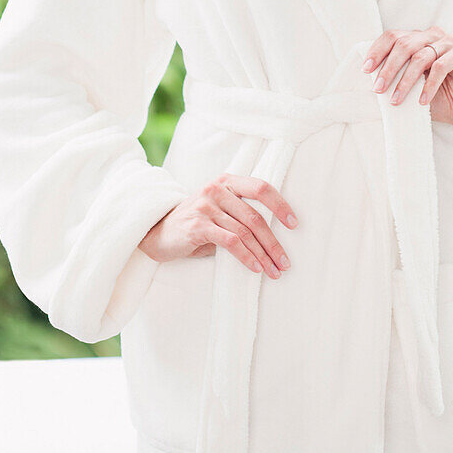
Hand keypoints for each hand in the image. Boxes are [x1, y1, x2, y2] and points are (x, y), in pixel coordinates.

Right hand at [138, 173, 297, 278]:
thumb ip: (240, 215)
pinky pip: (230, 242)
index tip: (294, 224)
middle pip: (255, 216)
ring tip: (274, 271)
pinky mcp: (198, 225)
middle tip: (285, 263)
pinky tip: (255, 268)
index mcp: (226, 182)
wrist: (158, 233)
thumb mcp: (219, 212)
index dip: (280, 205)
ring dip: (263, 255)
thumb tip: (274, 237)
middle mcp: (217, 189)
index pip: (260, 187)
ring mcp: (206, 206)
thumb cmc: (196, 225)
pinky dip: (246, 257)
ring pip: (245, 232)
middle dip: (273, 242)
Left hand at [362, 26, 452, 128]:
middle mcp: (432, 36)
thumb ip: (395, 80)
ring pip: (420, 56)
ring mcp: (449, 42)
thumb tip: (369, 82)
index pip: (392, 36)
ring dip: (406, 81)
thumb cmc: (439, 98)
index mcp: (417, 38)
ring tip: (396, 100)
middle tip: (378, 89)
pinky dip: (429, 85)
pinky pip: (440, 66)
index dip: (377, 51)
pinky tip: (422, 101)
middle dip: (388, 68)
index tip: (366, 70)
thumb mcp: (412, 88)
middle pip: (404, 44)